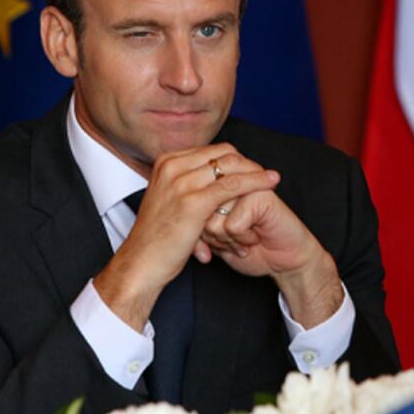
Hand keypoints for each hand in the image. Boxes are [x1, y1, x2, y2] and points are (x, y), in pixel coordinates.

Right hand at [93, 143, 277, 331]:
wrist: (140, 263)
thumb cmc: (156, 238)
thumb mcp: (167, 200)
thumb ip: (185, 184)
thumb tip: (208, 177)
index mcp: (166, 163)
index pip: (212, 150)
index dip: (236, 159)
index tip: (252, 169)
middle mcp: (172, 166)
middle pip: (223, 153)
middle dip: (248, 162)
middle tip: (266, 174)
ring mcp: (181, 182)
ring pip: (230, 166)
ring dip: (255, 171)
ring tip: (273, 179)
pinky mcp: (193, 202)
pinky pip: (232, 185)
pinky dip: (255, 182)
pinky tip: (270, 185)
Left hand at [201, 188, 344, 327]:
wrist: (284, 259)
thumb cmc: (247, 248)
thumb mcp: (211, 236)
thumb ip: (194, 219)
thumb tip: (179, 212)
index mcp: (216, 183)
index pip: (187, 204)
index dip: (199, 230)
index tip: (216, 240)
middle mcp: (229, 179)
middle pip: (198, 211)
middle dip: (212, 235)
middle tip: (232, 240)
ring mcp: (245, 184)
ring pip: (212, 218)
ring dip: (227, 239)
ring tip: (244, 239)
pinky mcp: (260, 195)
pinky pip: (232, 225)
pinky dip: (241, 239)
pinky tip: (255, 238)